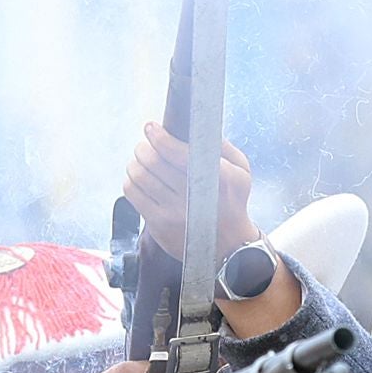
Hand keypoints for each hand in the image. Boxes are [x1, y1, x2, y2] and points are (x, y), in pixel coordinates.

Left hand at [124, 121, 259, 262]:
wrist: (229, 245)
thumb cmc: (233, 202)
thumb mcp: (241, 172)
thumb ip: (223, 148)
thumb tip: (198, 130)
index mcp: (216, 176)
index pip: (177, 152)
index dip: (159, 137)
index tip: (151, 127)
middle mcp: (193, 194)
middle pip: (153, 161)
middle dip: (143, 148)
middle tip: (144, 146)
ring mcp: (174, 211)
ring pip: (139, 176)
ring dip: (134, 163)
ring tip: (140, 161)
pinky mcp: (159, 224)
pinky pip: (133, 194)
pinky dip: (130, 181)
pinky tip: (138, 179)